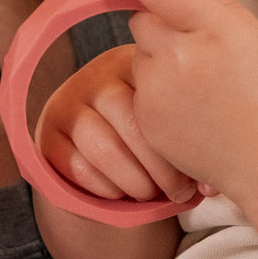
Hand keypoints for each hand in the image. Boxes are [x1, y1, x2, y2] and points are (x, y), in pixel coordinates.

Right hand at [36, 44, 196, 203]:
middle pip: (133, 124)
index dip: (181, 145)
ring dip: (135, 182)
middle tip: (180, 193)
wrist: (100, 157)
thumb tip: (210, 186)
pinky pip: (79, 167)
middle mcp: (98, 76)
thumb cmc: (148, 141)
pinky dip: (107, 189)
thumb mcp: (169, 130)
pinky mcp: (46, 134)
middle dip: (163, 170)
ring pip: (105, 149)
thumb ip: (190, 147)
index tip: (198, 178)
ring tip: (150, 194)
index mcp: (137, 64)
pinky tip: (120, 193)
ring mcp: (67, 102)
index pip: (161, 99)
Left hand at [126, 0, 257, 203]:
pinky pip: (139, 89)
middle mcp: (177, 58)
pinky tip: (191, 107)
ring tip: (199, 83)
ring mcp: (157, 92)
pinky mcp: (146, 120)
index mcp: (212, 30)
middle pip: (141, 19)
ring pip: (139, 55)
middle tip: (195, 45)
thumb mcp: (257, 36)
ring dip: (159, 59)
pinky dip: (157, 92)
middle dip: (161, 23)